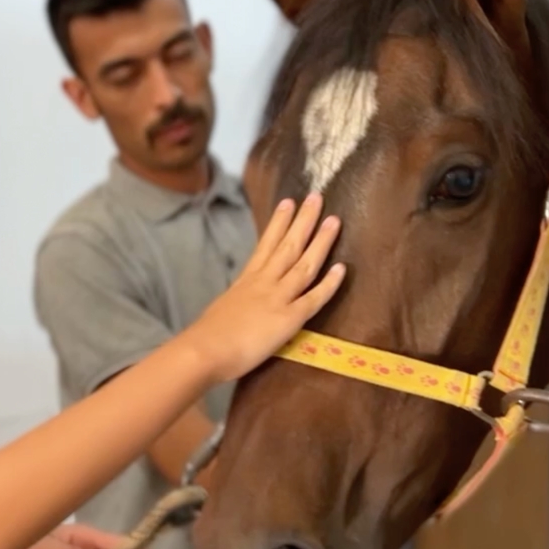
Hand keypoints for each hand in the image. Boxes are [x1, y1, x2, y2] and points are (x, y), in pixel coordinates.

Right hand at [183, 193, 343, 381]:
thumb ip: (236, 302)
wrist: (205, 350)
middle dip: (303, 221)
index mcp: (246, 280)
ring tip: (334, 220)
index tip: (288, 202)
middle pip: (288, 246)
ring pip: (304, 264)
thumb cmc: (206, 338)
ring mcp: (278, 298)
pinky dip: (329, 283)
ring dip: (320, 241)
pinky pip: (314, 298)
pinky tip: (342, 267)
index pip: (265, 244)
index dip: (278, 223)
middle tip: (316, 197)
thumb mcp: (222, 309)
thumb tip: (239, 306)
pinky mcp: (289, 318)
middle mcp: (264, 283)